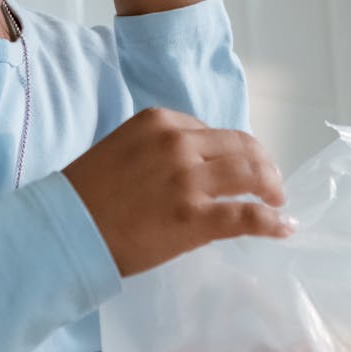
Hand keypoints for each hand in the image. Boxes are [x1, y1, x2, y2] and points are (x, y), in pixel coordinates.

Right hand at [62, 108, 293, 276]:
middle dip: (262, 164)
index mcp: (160, 121)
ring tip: (277, 200)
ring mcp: (189, 180)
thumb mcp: (124, 147)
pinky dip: (272, 221)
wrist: (66, 230)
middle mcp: (179, 143)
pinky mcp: (195, 218)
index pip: (212, 131)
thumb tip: (195, 163)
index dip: (230, 151)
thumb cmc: (87, 194)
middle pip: (240, 147)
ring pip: (250, 174)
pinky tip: (284, 226)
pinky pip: (247, 215)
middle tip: (270, 183)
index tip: (237, 166)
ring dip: (271, 187)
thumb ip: (160, 147)